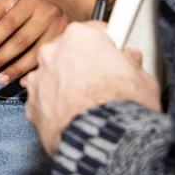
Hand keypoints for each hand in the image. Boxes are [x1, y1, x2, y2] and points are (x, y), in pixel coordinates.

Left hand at [0, 0, 83, 84]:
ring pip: (35, 54)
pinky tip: (22, 81)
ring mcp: (60, 29)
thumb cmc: (32, 3)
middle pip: (21, 41)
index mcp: (30, 1)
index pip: (8, 24)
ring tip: (0, 79)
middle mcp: (47, 14)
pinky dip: (34, 72)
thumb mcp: (11, 0)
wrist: (68, 1)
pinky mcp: (68, 43)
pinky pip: (48, 60)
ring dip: (16, 69)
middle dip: (1, 58)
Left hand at [23, 21, 160, 153]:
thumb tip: (132, 62)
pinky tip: (74, 118)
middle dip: (82, 64)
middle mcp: (53, 53)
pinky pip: (44, 101)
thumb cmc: (124, 108)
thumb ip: (131, 65)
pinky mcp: (31, 105)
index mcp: (80, 37)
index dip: (106, 45)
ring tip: (88, 105)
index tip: (112, 54)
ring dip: (66, 85)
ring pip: (52, 76)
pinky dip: (55, 108)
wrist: (105, 143)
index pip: (92, 31)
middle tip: (103, 82)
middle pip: (67, 52)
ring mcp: (39, 79)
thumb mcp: (143, 79)